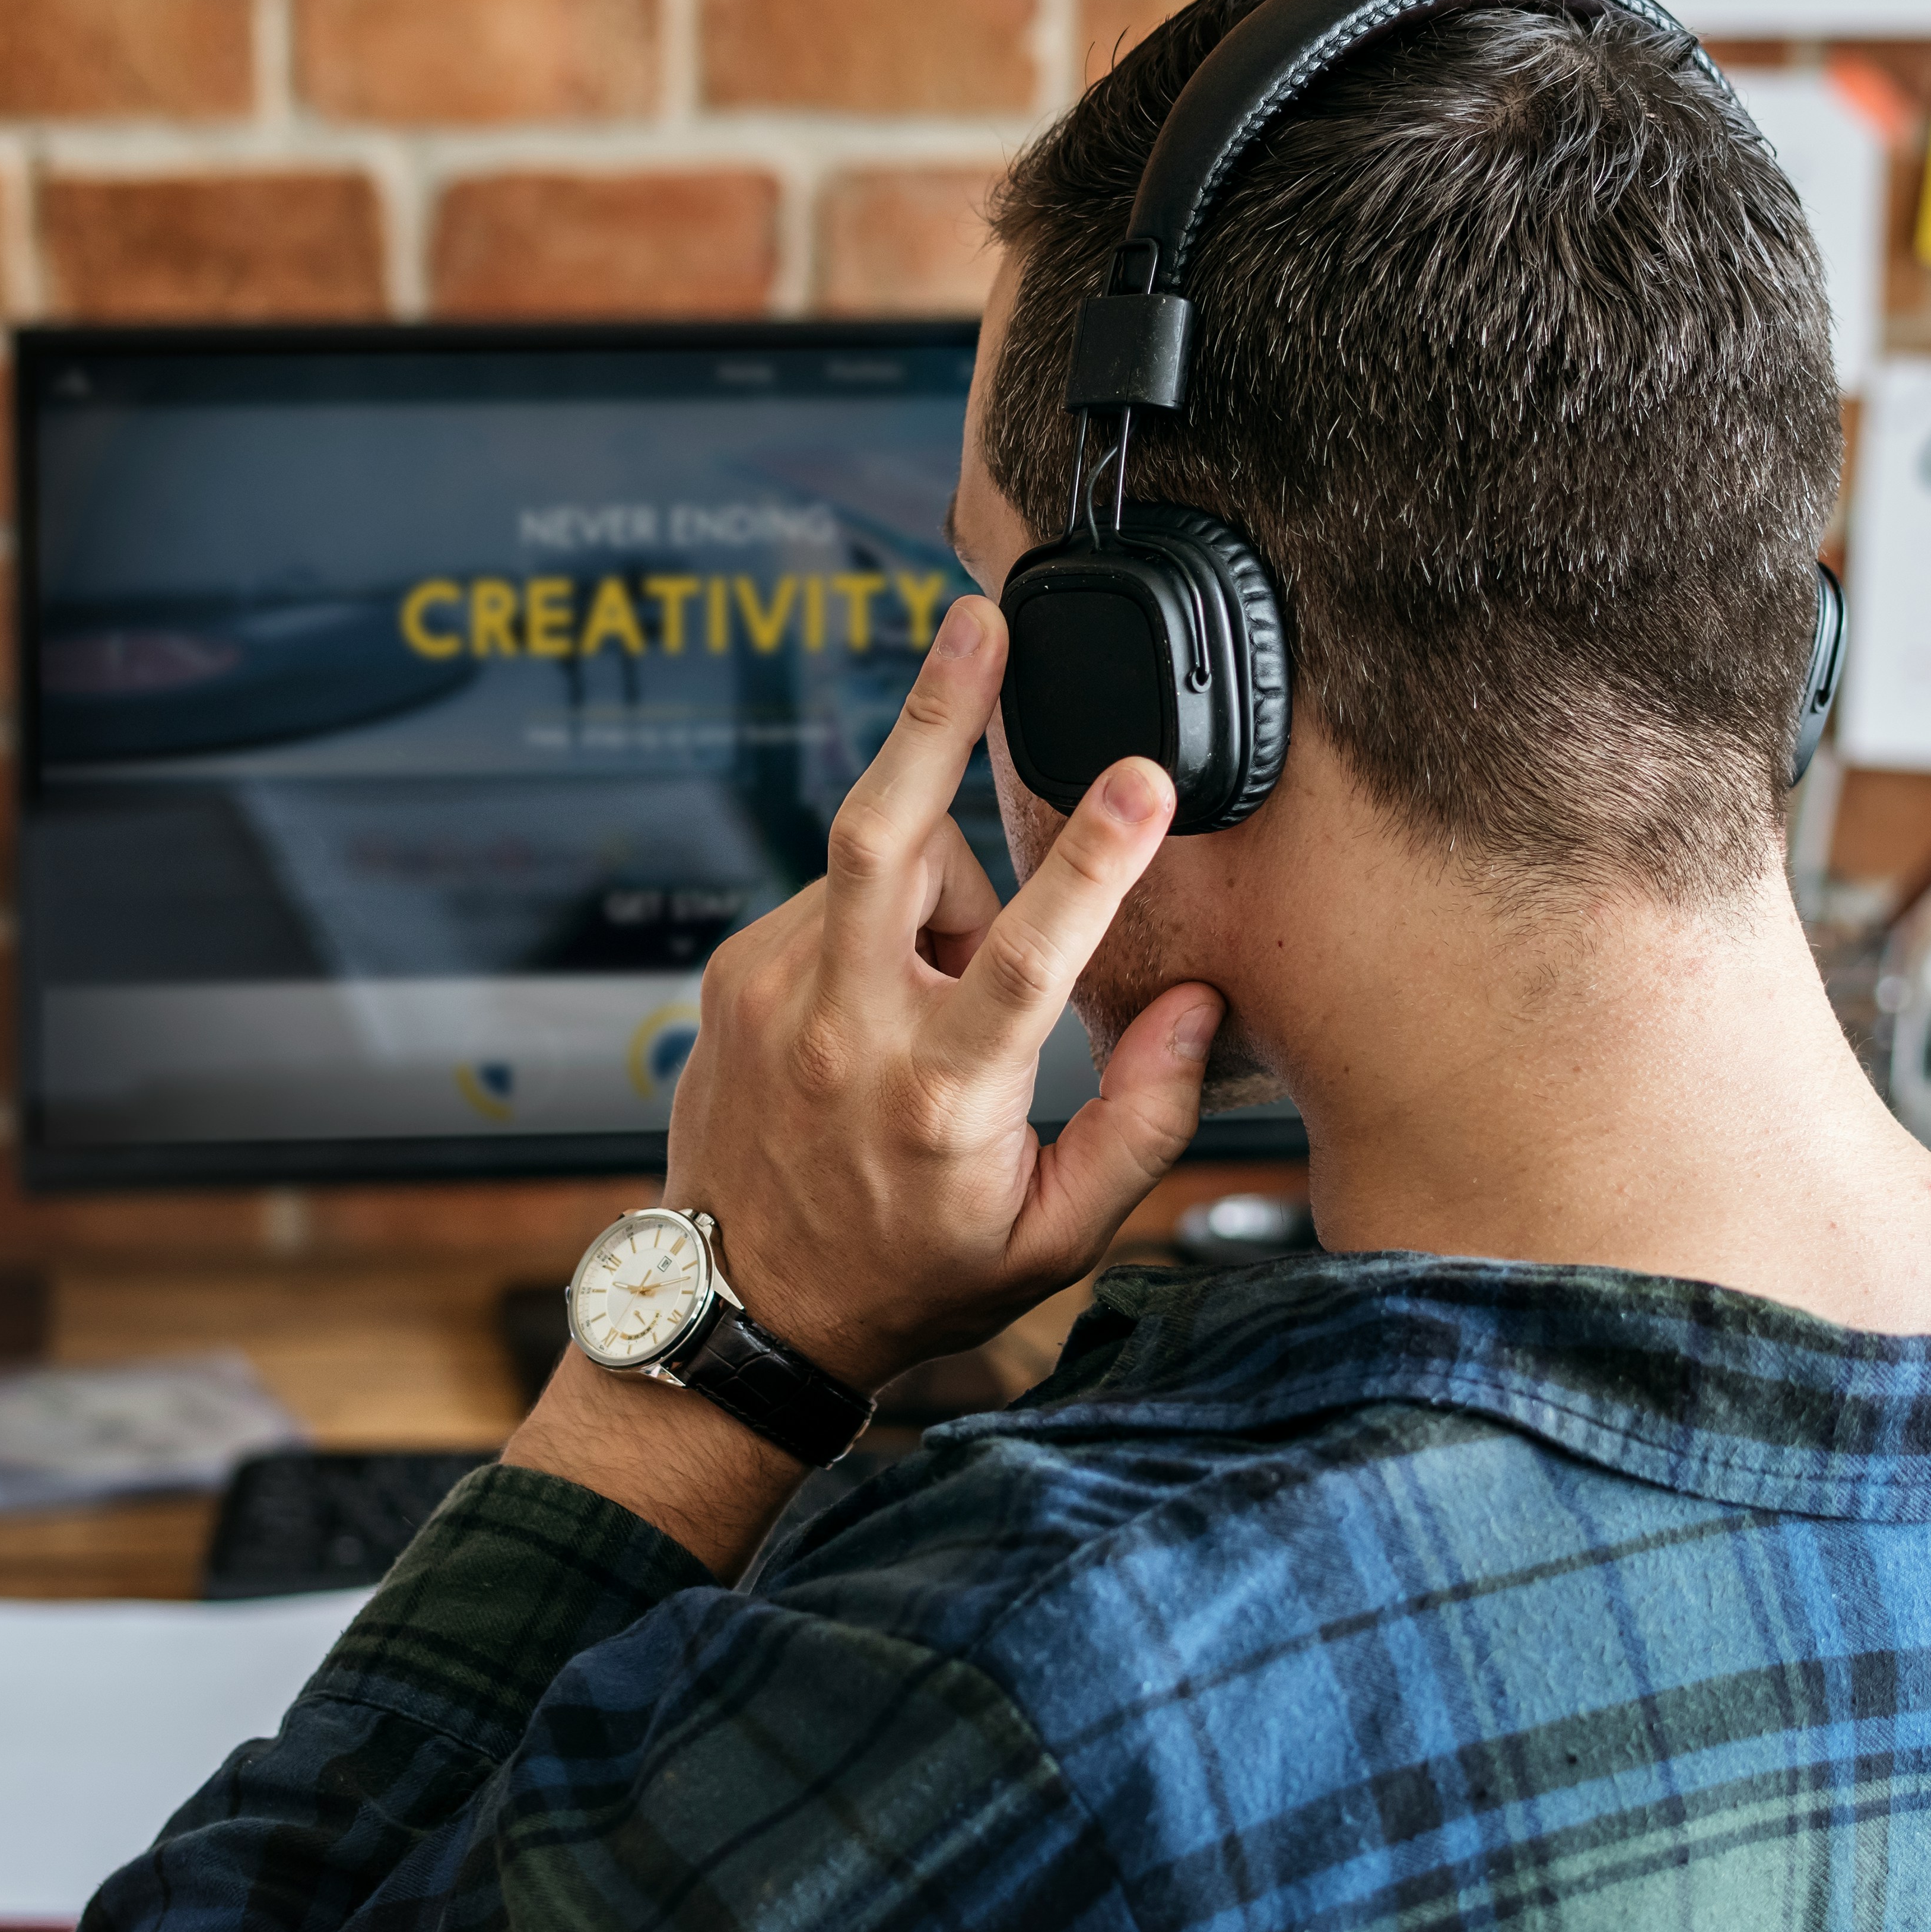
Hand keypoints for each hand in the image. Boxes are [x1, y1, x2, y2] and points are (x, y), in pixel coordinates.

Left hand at [661, 592, 1222, 1392]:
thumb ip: (1144, 1121)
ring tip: (949, 988)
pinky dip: (878, 920)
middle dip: (936, 714)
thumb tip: (1199, 1005)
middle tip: (977, 621)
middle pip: (884, 835)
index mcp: (942, 1100)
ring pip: (878, 866)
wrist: (741, 1311)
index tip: (1140, 781)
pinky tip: (885, 998)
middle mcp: (846, 1034)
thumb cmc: (913, 1275)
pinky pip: (831, 898)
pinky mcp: (731, 977)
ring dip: (938, 891)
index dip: (1092, 861)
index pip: (1029, 958)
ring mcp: (773, 997)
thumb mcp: (1054, 1237)